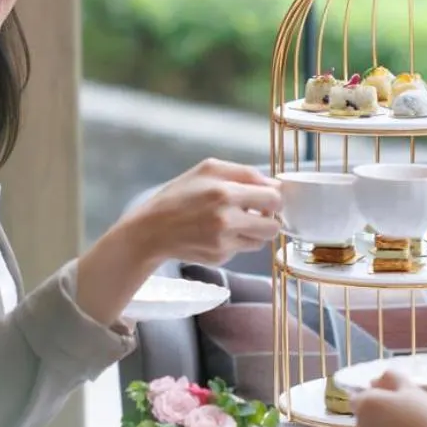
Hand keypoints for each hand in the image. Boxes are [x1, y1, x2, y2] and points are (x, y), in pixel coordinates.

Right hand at [120, 159, 282, 266]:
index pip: (274, 198)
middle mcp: (226, 219)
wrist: (152, 230)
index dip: (274, 198)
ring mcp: (223, 242)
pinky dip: (236, 241)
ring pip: (262, 240)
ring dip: (255, 231)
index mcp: (225, 192)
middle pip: (273, 225)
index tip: (267, 198)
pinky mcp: (220, 257)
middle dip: (269, 218)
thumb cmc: (180, 195)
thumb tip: (274, 185)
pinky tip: (218, 233)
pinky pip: (243, 249)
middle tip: (258, 213)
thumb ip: (245, 173)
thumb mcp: (208, 169)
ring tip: (236, 222)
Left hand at [352, 372, 426, 426]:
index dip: (378, 390)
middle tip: (409, 402)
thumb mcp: (411, 389)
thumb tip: (375, 380)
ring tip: (415, 417)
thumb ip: (392, 379)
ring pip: (376, 422)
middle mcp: (361, 422)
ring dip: (389, 417)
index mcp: (365, 403)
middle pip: (368, 408)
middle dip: (382, 404)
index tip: (398, 391)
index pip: (362, 393)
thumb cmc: (424, 417)